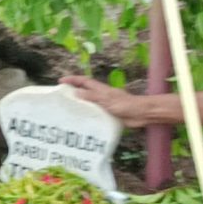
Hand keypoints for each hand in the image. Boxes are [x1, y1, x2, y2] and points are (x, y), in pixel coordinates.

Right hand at [59, 75, 173, 127]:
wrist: (141, 114)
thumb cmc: (126, 104)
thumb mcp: (107, 99)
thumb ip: (92, 96)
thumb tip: (76, 93)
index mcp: (101, 89)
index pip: (84, 81)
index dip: (73, 80)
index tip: (61, 81)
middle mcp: (101, 96)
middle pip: (85, 92)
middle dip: (73, 92)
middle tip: (60, 97)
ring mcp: (105, 105)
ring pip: (89, 104)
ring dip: (79, 105)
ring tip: (67, 111)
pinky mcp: (108, 115)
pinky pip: (95, 114)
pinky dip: (87, 116)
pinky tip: (81, 123)